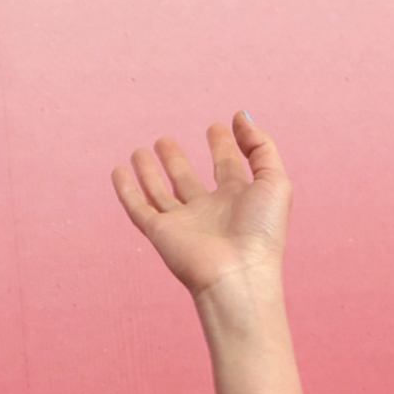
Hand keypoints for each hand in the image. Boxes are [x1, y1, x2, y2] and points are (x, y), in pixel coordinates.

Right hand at [111, 111, 290, 306]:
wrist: (237, 276)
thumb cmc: (261, 233)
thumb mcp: (274, 180)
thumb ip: (261, 146)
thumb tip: (240, 117)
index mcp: (238, 200)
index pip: (228, 167)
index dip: (224, 146)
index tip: (219, 127)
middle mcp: (209, 211)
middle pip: (188, 180)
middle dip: (177, 160)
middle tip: (166, 140)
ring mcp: (183, 223)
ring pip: (161, 193)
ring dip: (150, 172)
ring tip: (142, 149)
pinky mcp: (160, 233)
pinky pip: (138, 208)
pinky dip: (126, 191)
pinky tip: (118, 171)